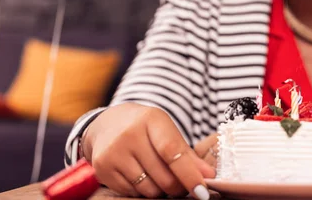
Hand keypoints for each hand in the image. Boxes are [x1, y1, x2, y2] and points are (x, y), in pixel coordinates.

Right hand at [83, 103, 214, 198]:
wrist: (108, 124)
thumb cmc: (146, 128)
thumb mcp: (167, 131)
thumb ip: (187, 154)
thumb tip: (208, 175)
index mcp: (151, 119)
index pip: (173, 152)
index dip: (190, 174)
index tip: (203, 190)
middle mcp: (129, 134)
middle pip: (163, 176)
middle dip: (178, 187)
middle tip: (182, 186)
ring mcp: (113, 152)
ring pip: (148, 189)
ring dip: (160, 190)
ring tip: (159, 177)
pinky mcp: (103, 168)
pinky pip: (131, 193)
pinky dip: (142, 191)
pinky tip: (141, 176)